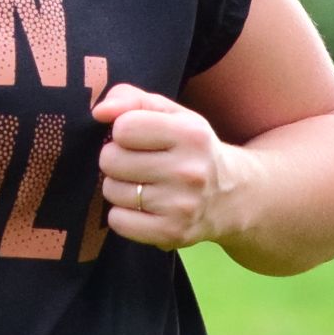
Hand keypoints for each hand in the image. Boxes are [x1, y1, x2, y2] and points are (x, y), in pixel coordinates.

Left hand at [92, 82, 237, 250]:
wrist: (234, 196)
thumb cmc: (192, 149)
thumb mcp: (173, 114)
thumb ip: (132, 100)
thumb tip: (99, 111)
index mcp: (192, 135)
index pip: (124, 127)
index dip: (123, 132)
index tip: (139, 138)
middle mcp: (190, 171)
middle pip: (111, 160)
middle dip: (117, 159)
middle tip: (139, 164)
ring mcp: (182, 206)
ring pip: (111, 191)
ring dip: (119, 187)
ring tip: (145, 185)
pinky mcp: (172, 234)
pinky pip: (117, 221)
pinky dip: (123, 215)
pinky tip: (144, 208)